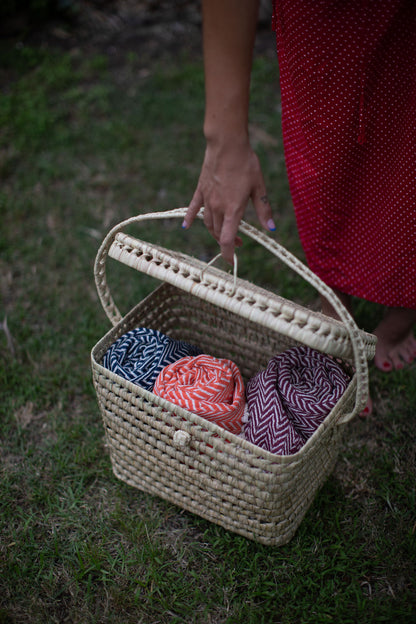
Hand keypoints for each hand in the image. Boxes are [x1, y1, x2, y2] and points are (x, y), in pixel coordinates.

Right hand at [183, 139, 275, 263]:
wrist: (226, 144)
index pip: (227, 239)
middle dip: (226, 242)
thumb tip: (271, 229)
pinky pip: (193, 208)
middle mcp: (218, 207)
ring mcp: (207, 199)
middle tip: (238, 242)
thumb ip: (263, 209)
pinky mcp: (201, 190)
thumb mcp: (259, 187)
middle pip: (217, 233)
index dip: (228, 254)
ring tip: (224, 233)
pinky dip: (190, 219)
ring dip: (214, 232)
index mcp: (233, 209)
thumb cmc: (246, 163)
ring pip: (208, 223)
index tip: (231, 261)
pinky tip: (187, 227)